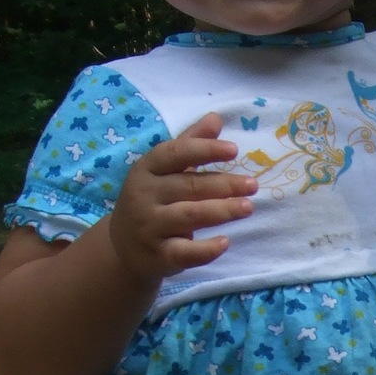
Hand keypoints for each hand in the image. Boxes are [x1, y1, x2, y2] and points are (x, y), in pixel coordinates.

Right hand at [109, 113, 258, 284]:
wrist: (123, 248)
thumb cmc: (152, 201)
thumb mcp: (163, 171)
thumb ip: (189, 145)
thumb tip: (216, 119)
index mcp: (146, 170)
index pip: (174, 154)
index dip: (204, 150)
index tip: (234, 150)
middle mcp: (144, 196)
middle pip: (187, 186)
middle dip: (223, 184)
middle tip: (252, 185)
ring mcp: (150, 227)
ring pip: (189, 216)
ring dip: (221, 211)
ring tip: (248, 207)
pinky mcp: (159, 256)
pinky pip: (185, 252)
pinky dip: (206, 249)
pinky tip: (226, 242)